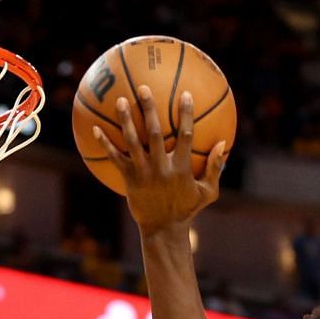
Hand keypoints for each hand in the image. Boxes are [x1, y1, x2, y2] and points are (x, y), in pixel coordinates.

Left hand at [94, 86, 228, 230]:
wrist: (164, 229)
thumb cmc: (187, 209)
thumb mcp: (208, 192)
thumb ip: (216, 168)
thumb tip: (224, 144)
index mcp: (181, 168)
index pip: (185, 135)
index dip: (186, 114)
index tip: (186, 94)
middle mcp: (161, 168)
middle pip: (154, 132)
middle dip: (149, 109)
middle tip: (143, 88)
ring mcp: (143, 173)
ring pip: (132, 142)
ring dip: (126, 120)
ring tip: (121, 101)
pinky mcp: (129, 179)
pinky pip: (115, 158)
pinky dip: (105, 144)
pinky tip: (96, 129)